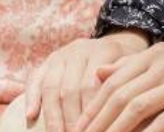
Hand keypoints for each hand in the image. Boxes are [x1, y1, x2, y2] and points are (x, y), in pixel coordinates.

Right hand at [24, 31, 150, 131]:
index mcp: (103, 49)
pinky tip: (30, 116)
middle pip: (69, 89)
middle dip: (69, 120)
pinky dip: (31, 97)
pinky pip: (35, 78)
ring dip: (52, 116)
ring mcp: (62, 54)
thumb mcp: (133, 68)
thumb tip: (116, 108)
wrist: (117, 43)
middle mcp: (80, 49)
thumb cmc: (127, 65)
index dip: (88, 113)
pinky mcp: (48, 60)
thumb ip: (124, 83)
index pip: (91, 86)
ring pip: (51, 86)